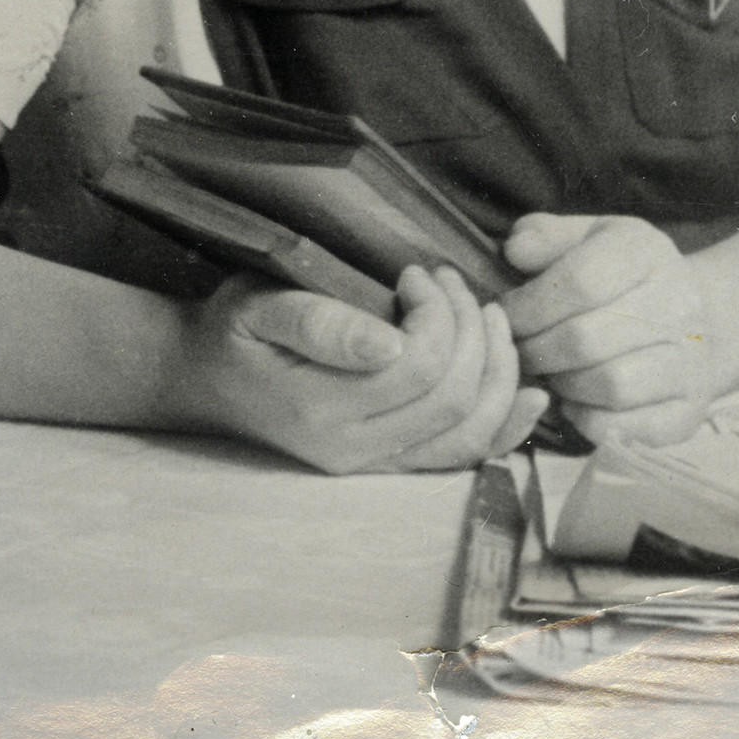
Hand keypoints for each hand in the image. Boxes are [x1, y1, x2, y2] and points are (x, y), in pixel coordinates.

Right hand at [179, 266, 548, 474]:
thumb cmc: (232, 331)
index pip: (417, 367)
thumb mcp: (256, 307)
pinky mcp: (389, 465)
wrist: (204, 380)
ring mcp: (373, 465)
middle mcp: (352, 450)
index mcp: (319, 408)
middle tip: (453, 284)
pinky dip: (506, 427)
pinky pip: (461, 457)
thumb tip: (388, 342)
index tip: (418, 273)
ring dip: (497, 371)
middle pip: (452, 399)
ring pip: (468, 433)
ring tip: (490, 317)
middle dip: (471, 332)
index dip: (437, 314)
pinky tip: (534, 398)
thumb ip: (317, 321)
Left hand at [500, 215, 717, 446]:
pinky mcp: (687, 412)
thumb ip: (545, 236)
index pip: (579, 281)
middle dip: (535, 349)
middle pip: (585, 339)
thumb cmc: (623, 279)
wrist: (699, 322)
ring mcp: (690, 362)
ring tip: (550, 372)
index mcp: (647, 253)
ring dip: (561, 384)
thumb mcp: (587, 239)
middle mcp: (678, 304)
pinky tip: (576, 400)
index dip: (529, 305)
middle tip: (518, 350)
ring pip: (607, 385)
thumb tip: (516, 251)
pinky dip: (587, 419)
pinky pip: (624, 427)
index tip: (506, 315)